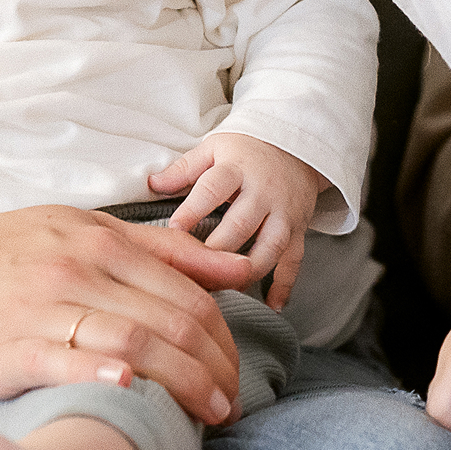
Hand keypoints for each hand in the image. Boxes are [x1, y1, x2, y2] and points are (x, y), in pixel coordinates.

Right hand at [0, 199, 258, 423]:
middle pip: (174, 321)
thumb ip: (161, 250)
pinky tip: (136, 394)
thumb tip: (239, 269)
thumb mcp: (80, 229)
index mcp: (102, 241)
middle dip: (217, 368)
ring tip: (210, 415)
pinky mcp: (10, 348)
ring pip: (137, 344)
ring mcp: (45, 309)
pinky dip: (110, 377)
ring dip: (186, 385)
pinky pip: (70, 363)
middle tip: (232, 402)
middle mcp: (79, 269)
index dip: (225, 338)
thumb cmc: (0, 251)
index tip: (233, 370)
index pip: (190, 292)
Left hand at [149, 132, 327, 308]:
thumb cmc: (247, 150)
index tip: (174, 230)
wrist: (297, 146)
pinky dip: (285, 284)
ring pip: (271, 245)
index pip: (213, 189)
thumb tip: (152, 183)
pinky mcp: (298, 228)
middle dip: (218, 249)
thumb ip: (184, 168)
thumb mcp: (214, 148)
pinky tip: (272, 304)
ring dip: (249, 269)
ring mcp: (283, 212)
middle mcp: (262, 192)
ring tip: (227, 288)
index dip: (193, 210)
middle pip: (241, 224)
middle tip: (194, 271)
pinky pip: (295, 259)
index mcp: (236, 169)